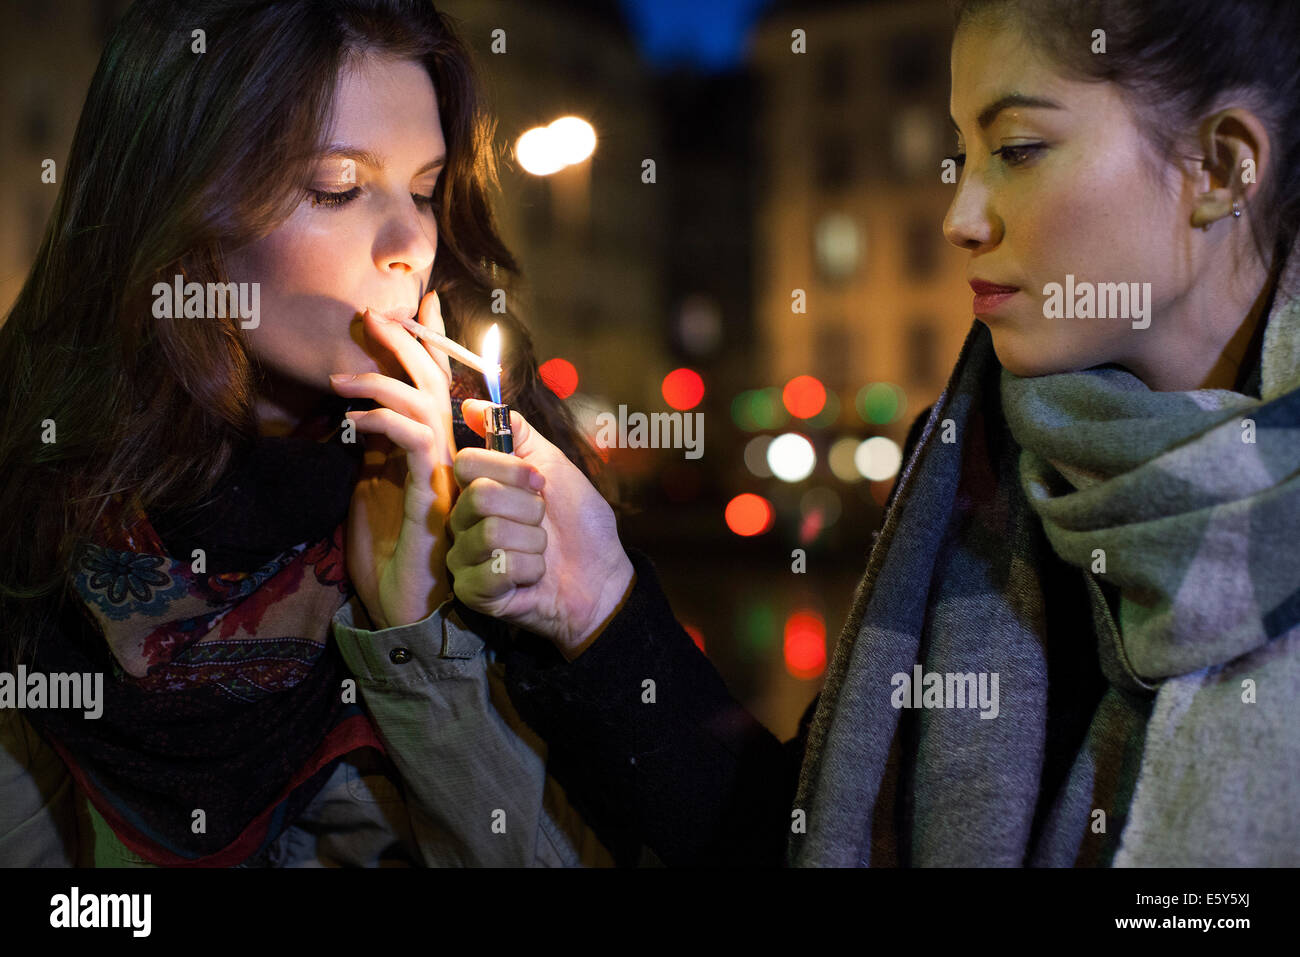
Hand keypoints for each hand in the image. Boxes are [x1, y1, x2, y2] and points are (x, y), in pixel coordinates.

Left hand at [328, 290, 456, 629]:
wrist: (398, 607)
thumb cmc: (386, 550)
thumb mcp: (371, 485)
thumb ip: (376, 447)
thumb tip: (361, 410)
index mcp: (436, 449)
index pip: (438, 383)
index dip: (433, 341)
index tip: (422, 303)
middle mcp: (448, 455)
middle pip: (437, 382)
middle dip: (407, 342)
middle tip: (371, 315)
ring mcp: (444, 474)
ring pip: (427, 405)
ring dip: (381, 381)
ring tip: (338, 379)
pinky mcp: (430, 494)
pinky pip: (415, 441)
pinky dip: (382, 421)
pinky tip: (351, 422)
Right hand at [448, 399, 634, 659]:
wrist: (602, 575)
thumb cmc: (578, 523)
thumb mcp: (552, 465)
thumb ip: (515, 432)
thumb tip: (472, 403)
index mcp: (476, 488)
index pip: (467, 462)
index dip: (511, 470)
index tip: (540, 484)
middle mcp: (462, 521)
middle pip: (479, 497)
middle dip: (528, 508)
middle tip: (542, 522)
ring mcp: (464, 558)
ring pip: (491, 533)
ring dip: (533, 542)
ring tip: (541, 550)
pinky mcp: (473, 592)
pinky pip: (497, 569)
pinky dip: (530, 569)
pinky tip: (534, 576)